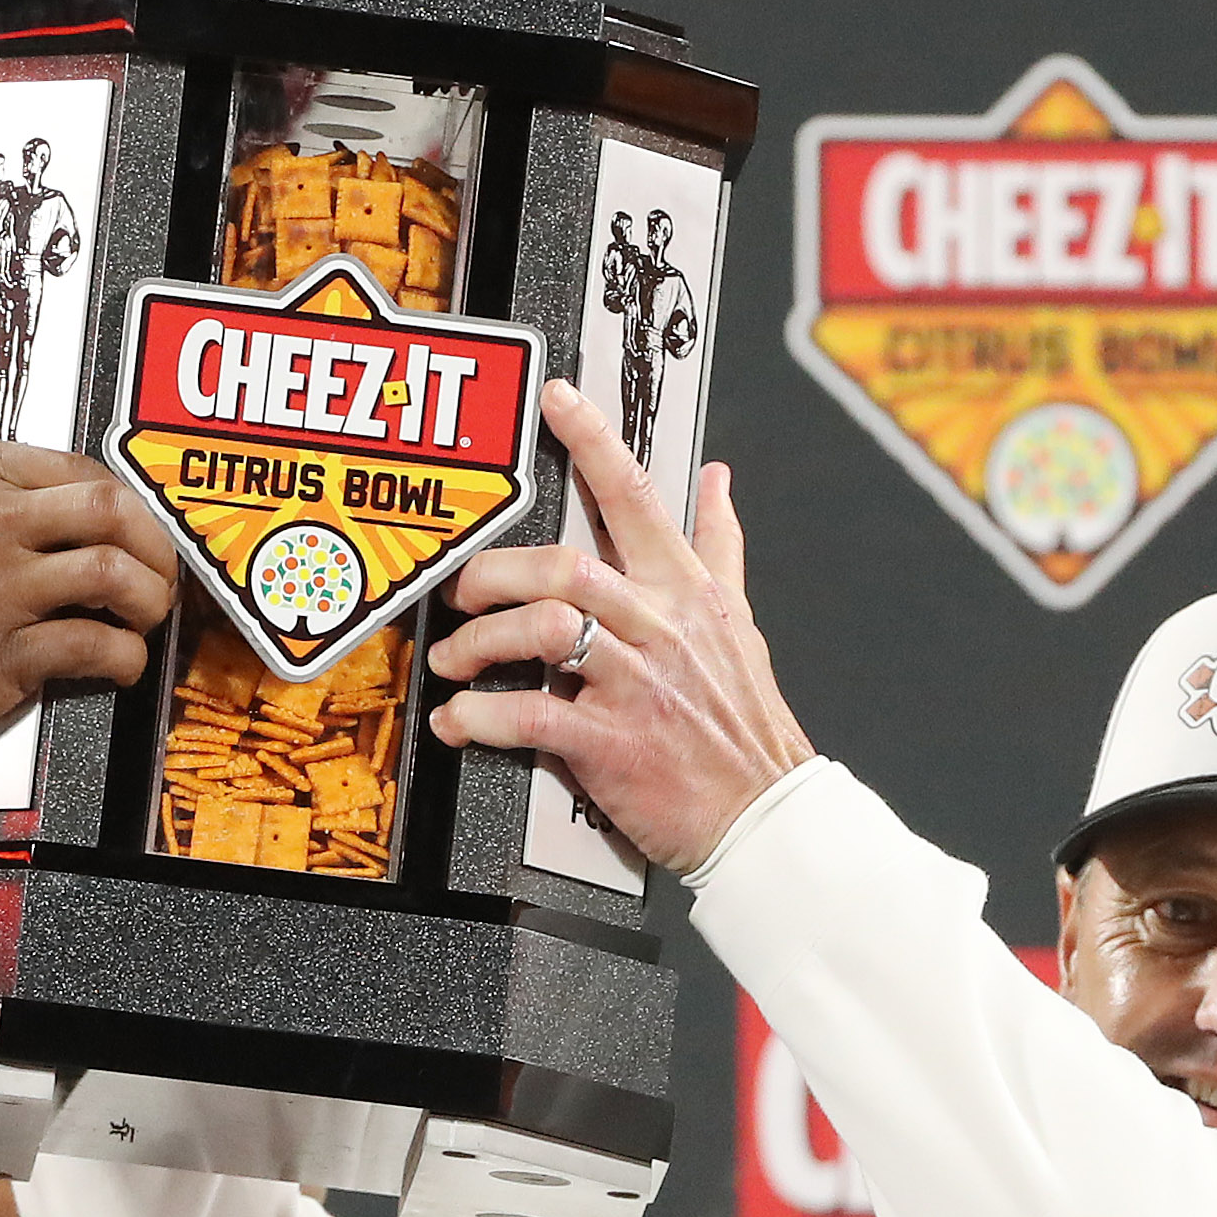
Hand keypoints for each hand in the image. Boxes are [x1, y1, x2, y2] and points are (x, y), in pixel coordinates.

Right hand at [0, 443, 179, 743]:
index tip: (125, 523)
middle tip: (157, 567)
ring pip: (113, 576)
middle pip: (109, 512)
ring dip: (148, 599)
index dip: (117, 498)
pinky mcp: (3, 657)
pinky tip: (119, 660)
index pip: (74, 468)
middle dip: (153, 542)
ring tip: (143, 613)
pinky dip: (123, 657)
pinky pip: (93, 647)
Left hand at [427, 380, 813, 873]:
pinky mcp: (612, 743)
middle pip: (566, 566)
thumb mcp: (740, 624)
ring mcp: (637, 684)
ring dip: (481, 641)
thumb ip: (720, 547)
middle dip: (496, 572)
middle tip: (461, 590)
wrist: (763, 813)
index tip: (557, 403)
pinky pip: (532, 716)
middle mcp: (661, 627)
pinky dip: (483, 715)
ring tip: (454, 659)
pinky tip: (462, 720)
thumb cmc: (744, 725)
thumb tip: (718, 481)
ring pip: (544, 630)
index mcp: (688, 592)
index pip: (638, 498)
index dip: (595, 444)